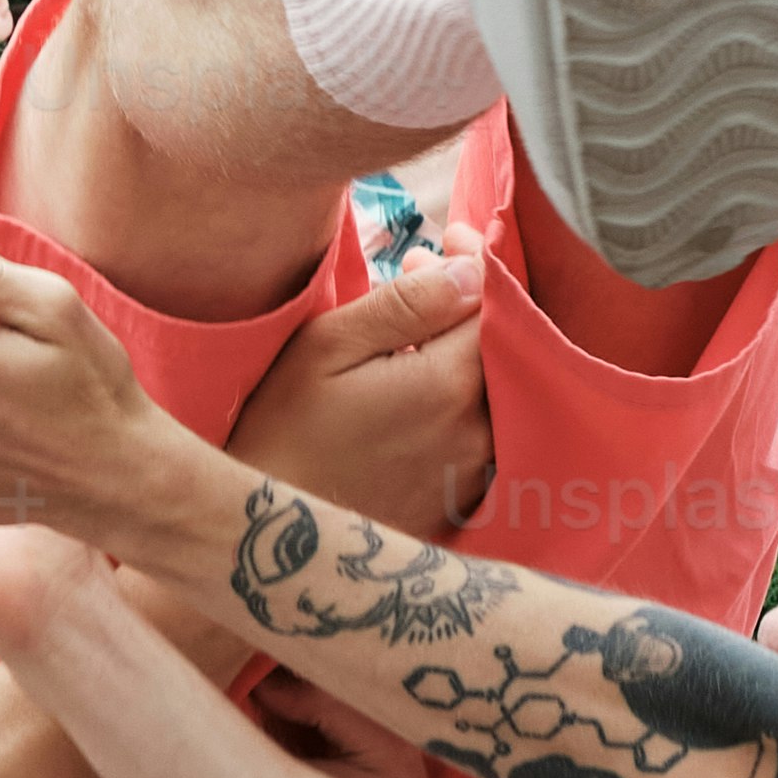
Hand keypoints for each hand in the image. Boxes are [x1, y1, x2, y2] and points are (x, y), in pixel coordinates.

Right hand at [242, 235, 491, 543]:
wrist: (272, 539)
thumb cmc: (282, 435)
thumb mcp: (325, 351)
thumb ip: (404, 306)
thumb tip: (468, 270)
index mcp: (449, 384)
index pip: (495, 301)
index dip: (476, 262)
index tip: (445, 238)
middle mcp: (479, 430)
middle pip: (506, 345)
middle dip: (473, 300)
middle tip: (423, 273)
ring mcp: (476, 471)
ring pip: (499, 388)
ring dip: (469, 348)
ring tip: (419, 327)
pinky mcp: (462, 501)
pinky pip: (488, 432)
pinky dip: (469, 396)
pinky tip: (425, 384)